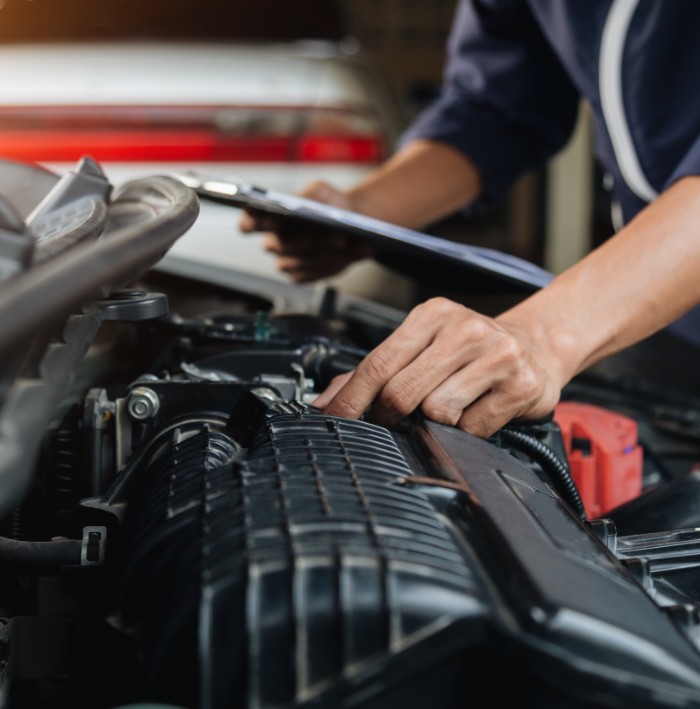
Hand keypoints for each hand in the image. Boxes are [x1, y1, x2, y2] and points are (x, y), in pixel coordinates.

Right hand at [239, 180, 374, 282]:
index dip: (253, 223)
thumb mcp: (321, 191)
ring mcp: (286, 262)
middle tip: (337, 236)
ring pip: (300, 263)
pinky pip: (314, 274)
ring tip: (350, 245)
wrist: (352, 224)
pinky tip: (352, 254)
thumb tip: (304, 208)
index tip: (271, 219)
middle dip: (311, 240)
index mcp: (268, 218)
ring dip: (327, 255)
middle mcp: (273, 242)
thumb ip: (310, 195)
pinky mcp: (302, 276)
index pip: (248, 222)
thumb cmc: (330, 204)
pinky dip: (335, 264)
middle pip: (283, 245)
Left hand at [313, 297, 564, 437]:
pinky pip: (471, 428)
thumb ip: (378, 370)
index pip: (379, 362)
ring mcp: (497, 355)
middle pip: (402, 392)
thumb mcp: (424, 345)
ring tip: (455, 403)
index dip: (351, 397)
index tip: (333, 418)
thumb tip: (327, 400)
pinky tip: (479, 409)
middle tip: (394, 419)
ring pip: (436, 412)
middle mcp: (465, 329)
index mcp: (433, 314)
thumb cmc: (471, 349)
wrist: (537, 344)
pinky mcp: (520, 385)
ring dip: (438, 420)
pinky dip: (468, 429)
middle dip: (390, 415)